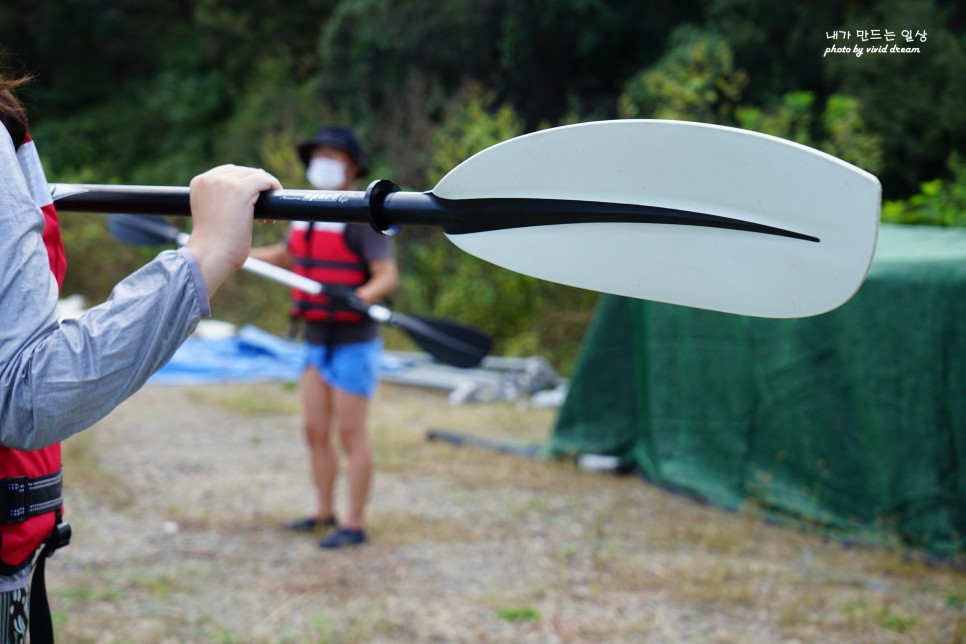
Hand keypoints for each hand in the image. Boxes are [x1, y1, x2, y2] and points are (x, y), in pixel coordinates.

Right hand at [186, 165, 281, 297]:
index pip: (228, 172)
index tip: (249, 205)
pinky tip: (277, 197)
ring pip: (255, 175)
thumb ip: (220, 200)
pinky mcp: (242, 190)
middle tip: (259, 215)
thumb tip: (247, 196)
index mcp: (199, 182)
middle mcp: (210, 178)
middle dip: (255, 190)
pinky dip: (274, 186)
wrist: (210, 255)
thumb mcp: (210, 213)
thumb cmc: (212, 244)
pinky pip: (265, 180)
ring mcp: (226, 182)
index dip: (243, 185)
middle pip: (243, 172)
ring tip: (264, 217)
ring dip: (265, 191)